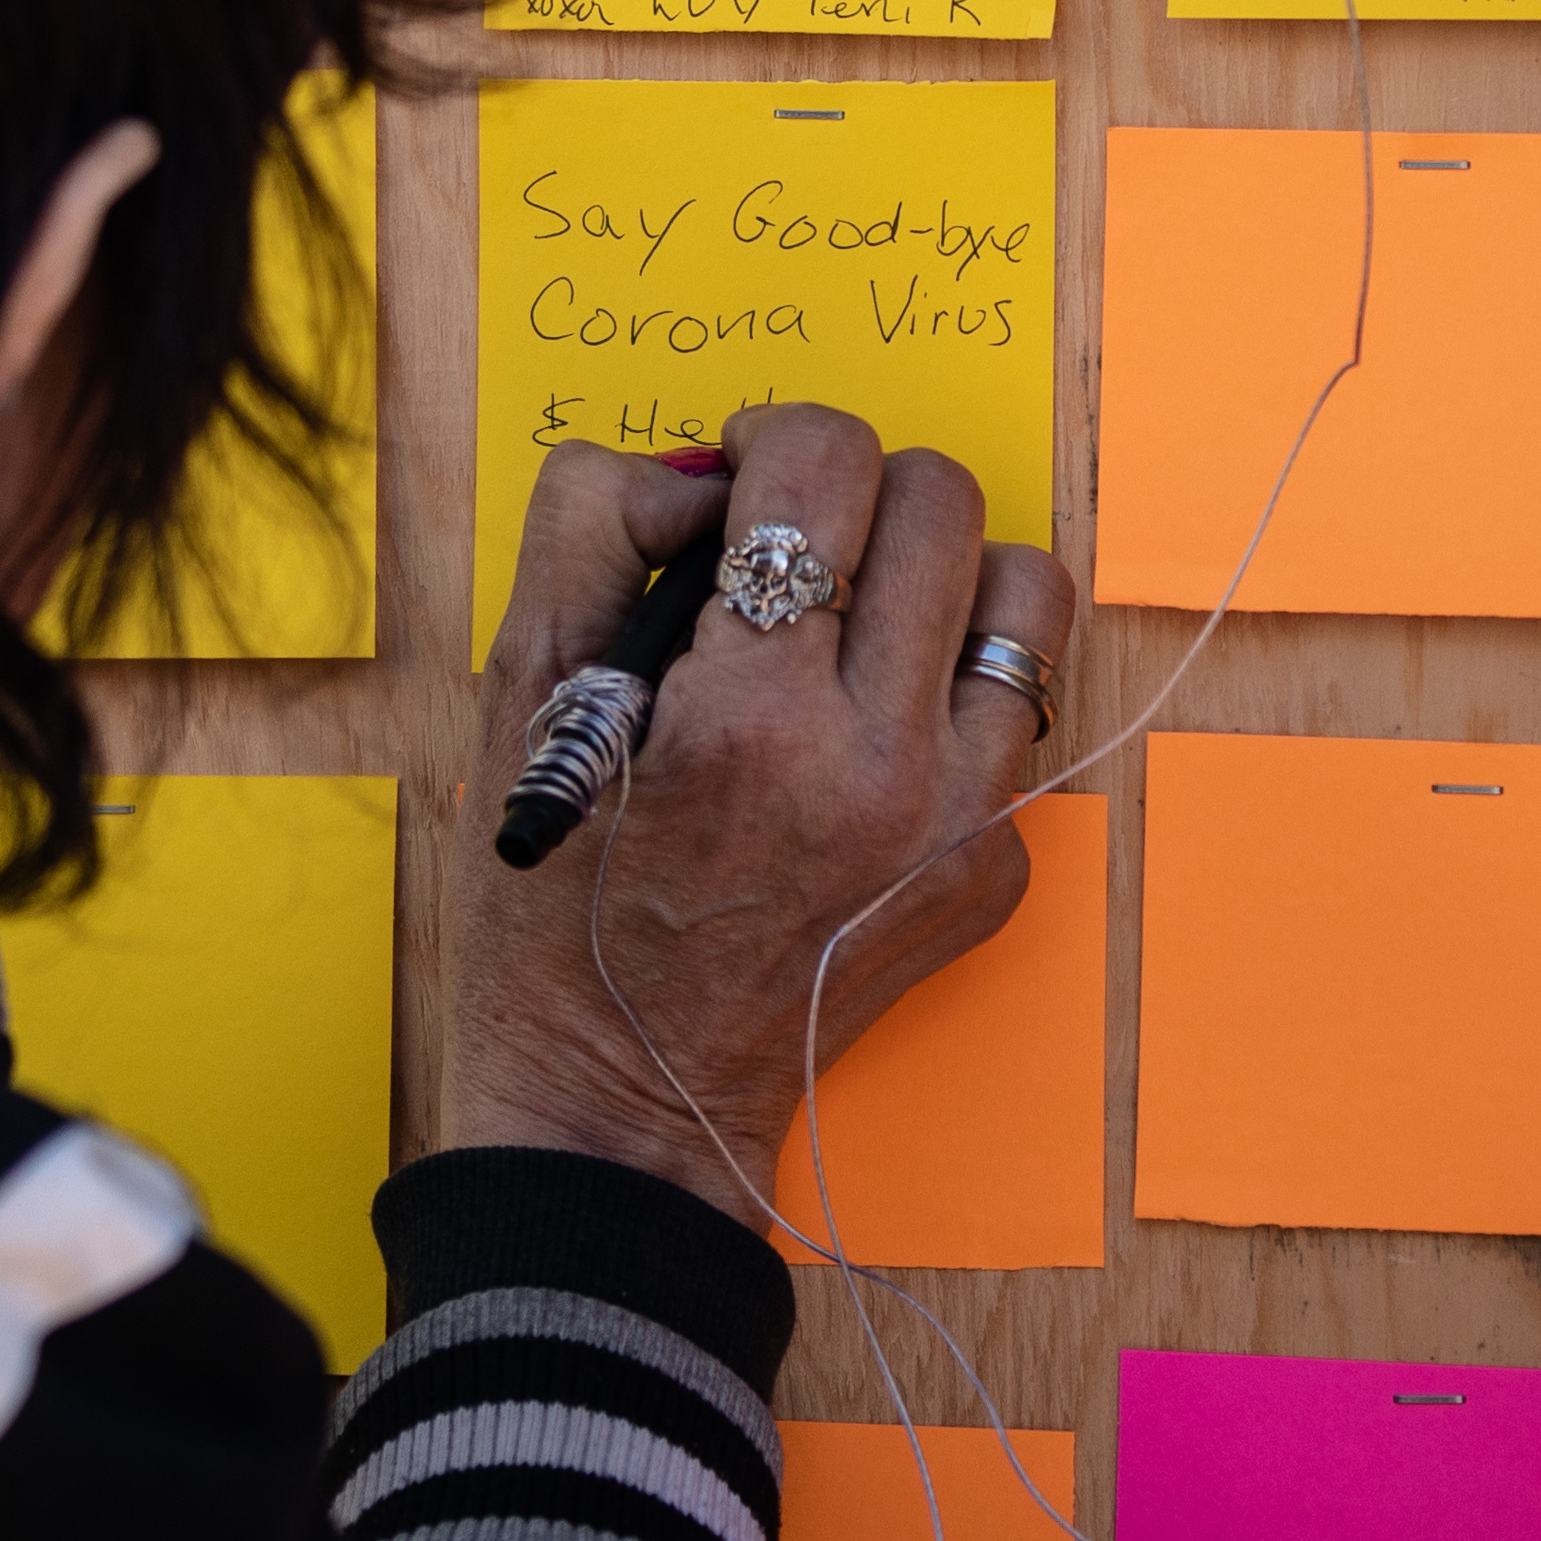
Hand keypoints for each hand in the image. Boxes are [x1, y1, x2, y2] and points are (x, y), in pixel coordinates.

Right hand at [444, 404, 1079, 1231]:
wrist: (629, 1103)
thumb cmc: (554, 907)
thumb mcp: (515, 699)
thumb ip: (587, 532)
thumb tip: (696, 470)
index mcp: (751, 718)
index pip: (825, 466)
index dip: (770, 437)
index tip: (737, 477)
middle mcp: (881, 767)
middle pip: (941, 500)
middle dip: (857, 490)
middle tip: (794, 544)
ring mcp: (959, 825)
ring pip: (1025, 592)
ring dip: (941, 574)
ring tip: (860, 617)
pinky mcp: (996, 870)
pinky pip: (1019, 713)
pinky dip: (949, 691)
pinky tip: (865, 733)